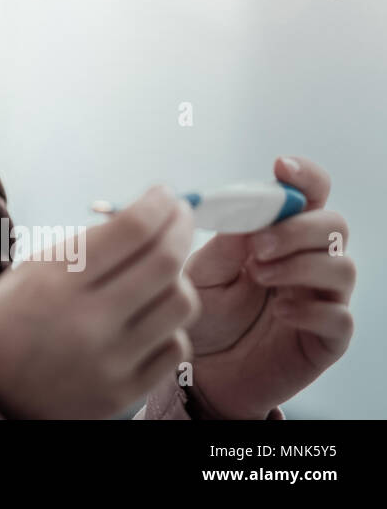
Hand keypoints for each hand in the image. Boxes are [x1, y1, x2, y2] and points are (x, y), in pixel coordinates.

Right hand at [0, 184, 200, 418]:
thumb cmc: (4, 321)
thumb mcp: (30, 271)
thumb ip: (84, 247)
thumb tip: (142, 218)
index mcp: (55, 281)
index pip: (132, 230)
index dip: (158, 204)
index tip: (164, 194)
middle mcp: (87, 321)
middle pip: (165, 262)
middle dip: (181, 228)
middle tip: (179, 217)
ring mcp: (110, 361)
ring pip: (180, 304)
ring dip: (179, 278)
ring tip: (163, 271)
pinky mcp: (124, 393)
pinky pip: (175, 348)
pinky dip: (170, 325)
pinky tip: (152, 315)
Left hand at [180, 155, 354, 418]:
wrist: (199, 374)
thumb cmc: (200, 315)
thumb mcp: (199, 273)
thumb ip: (224, 243)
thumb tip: (244, 209)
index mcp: (278, 235)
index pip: (308, 196)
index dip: (304, 177)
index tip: (281, 167)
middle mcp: (306, 261)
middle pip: (333, 225)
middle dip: (298, 228)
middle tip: (257, 245)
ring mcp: (321, 299)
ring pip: (343, 267)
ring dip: (300, 265)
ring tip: (258, 276)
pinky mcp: (326, 338)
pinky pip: (340, 317)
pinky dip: (311, 310)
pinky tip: (280, 312)